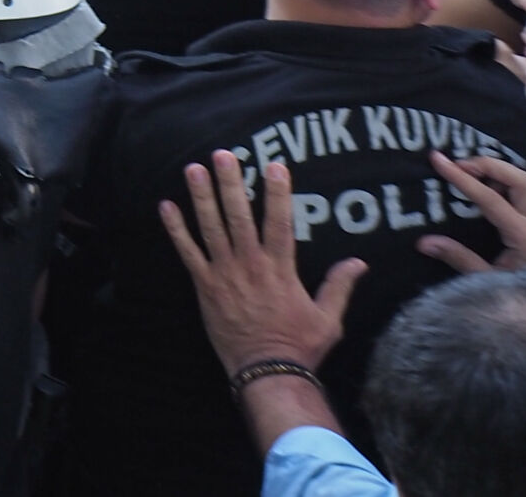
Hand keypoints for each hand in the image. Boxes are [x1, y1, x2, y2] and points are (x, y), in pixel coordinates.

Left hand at [160, 153, 362, 377]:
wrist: (268, 371)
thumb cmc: (300, 345)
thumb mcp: (329, 318)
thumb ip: (339, 286)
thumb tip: (359, 262)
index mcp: (281, 269)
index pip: (280, 222)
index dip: (277, 193)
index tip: (274, 165)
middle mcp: (251, 265)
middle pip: (239, 216)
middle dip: (230, 183)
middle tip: (222, 154)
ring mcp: (225, 274)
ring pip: (211, 228)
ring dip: (201, 197)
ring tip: (193, 169)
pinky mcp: (205, 286)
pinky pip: (187, 253)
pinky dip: (176, 230)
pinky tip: (165, 206)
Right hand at [422, 151, 525, 272]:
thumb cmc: (525, 296)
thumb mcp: (490, 282)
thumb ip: (460, 259)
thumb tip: (424, 242)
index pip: (490, 199)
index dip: (462, 178)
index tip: (439, 160)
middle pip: (521, 180)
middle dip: (490, 166)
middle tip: (463, 165)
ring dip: (508, 174)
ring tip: (483, 178)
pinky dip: (523, 184)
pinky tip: (507, 192)